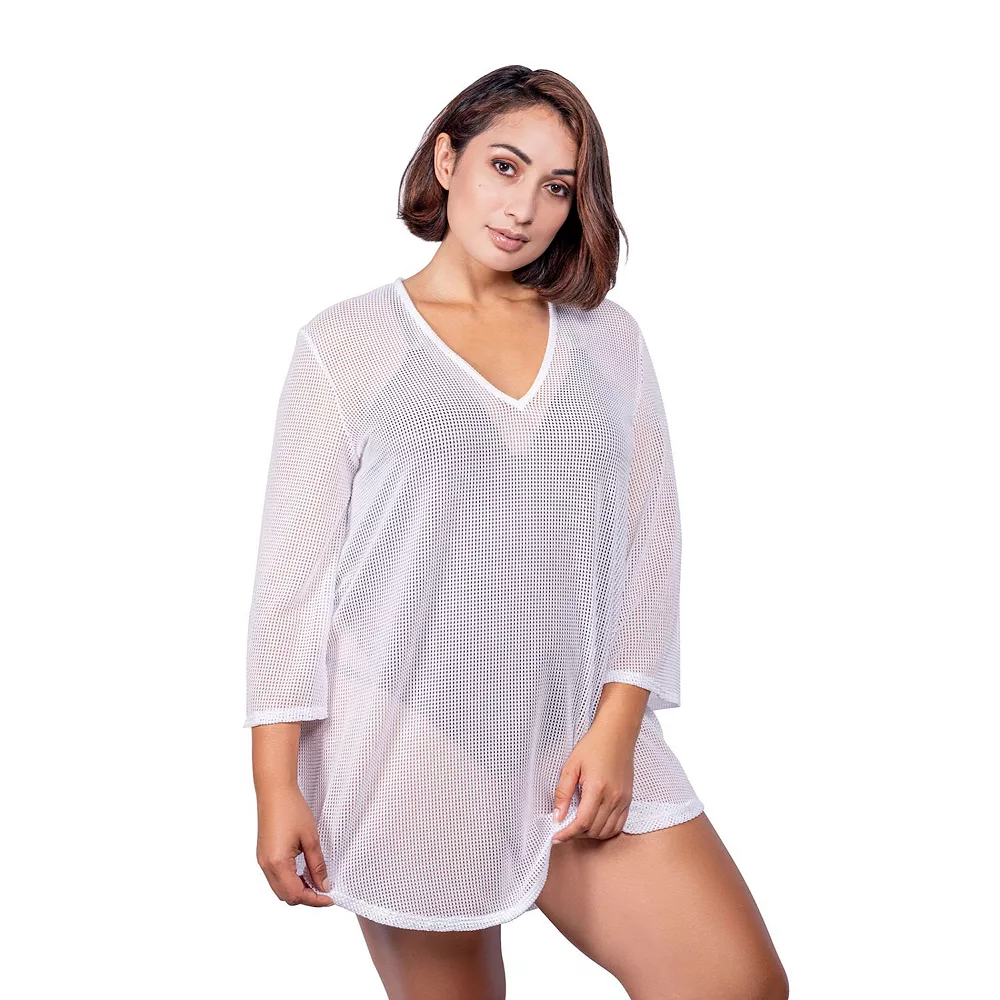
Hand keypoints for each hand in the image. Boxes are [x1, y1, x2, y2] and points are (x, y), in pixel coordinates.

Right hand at [256, 785, 334, 905]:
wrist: (274, 791)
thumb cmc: (292, 809)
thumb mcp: (311, 838)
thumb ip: (317, 865)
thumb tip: (323, 885)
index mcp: (277, 864)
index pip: (296, 894)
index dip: (315, 900)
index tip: (330, 898)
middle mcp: (266, 866)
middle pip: (286, 896)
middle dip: (306, 897)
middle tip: (325, 889)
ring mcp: (262, 861)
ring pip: (280, 889)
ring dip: (298, 889)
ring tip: (316, 879)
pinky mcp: (263, 855)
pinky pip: (276, 877)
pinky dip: (290, 880)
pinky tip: (303, 871)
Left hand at [551, 719, 634, 842]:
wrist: (616, 734)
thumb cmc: (593, 746)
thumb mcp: (571, 765)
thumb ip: (563, 792)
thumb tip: (557, 816)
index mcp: (597, 788)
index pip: (582, 822)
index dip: (567, 834)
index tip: (556, 838)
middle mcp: (613, 797)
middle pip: (594, 830)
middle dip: (576, 834)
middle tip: (563, 829)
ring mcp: (623, 800)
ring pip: (607, 831)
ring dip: (590, 835)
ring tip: (577, 827)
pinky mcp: (628, 800)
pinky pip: (618, 825)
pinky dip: (605, 830)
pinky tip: (594, 824)